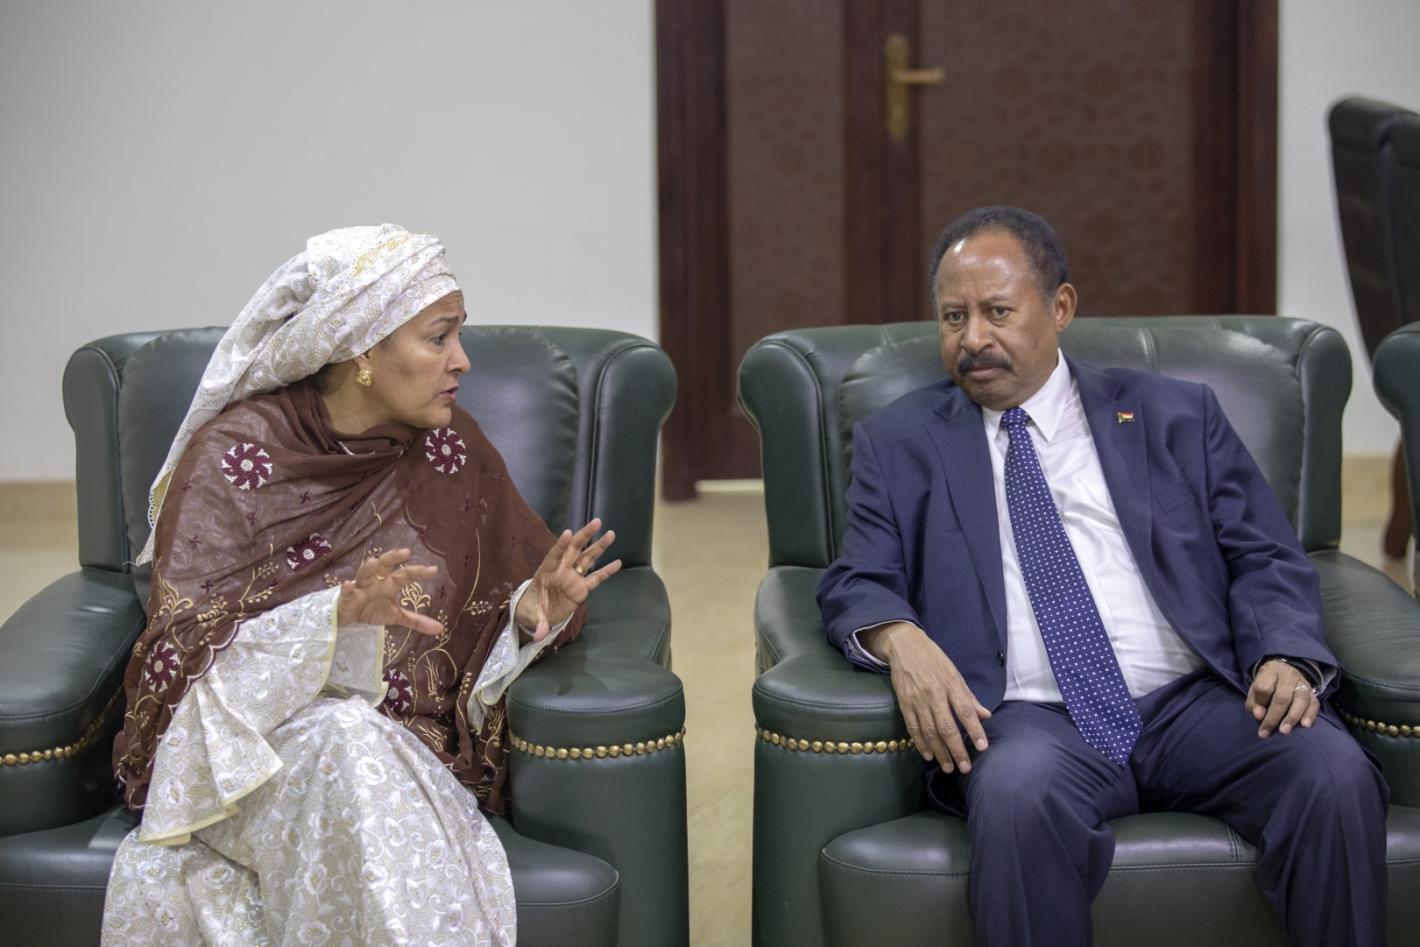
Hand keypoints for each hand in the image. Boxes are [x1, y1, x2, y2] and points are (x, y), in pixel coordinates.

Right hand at [338, 548, 443, 635]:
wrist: (349, 617)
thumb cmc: (373, 610)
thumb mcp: (396, 616)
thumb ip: (416, 620)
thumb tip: (440, 629)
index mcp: (389, 583)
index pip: (405, 574)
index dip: (419, 572)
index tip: (434, 570)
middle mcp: (376, 581)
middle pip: (384, 564)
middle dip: (393, 557)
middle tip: (406, 552)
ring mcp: (360, 587)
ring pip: (364, 574)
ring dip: (368, 568)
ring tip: (373, 562)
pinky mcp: (347, 598)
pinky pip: (346, 592)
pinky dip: (347, 588)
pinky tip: (348, 584)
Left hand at [515, 518, 621, 641]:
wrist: (538, 615)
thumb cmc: (530, 610)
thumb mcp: (531, 616)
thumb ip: (537, 622)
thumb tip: (539, 634)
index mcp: (545, 573)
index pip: (553, 556)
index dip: (560, 545)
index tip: (568, 533)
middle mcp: (561, 571)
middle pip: (574, 550)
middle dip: (584, 536)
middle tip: (596, 522)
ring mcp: (573, 578)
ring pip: (587, 559)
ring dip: (599, 546)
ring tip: (611, 534)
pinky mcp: (581, 588)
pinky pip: (595, 578)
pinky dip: (606, 571)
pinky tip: (617, 563)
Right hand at [863, 621, 991, 772]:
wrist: (905, 646)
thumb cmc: (934, 659)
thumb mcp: (955, 673)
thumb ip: (969, 697)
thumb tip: (985, 716)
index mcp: (951, 685)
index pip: (965, 711)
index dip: (974, 730)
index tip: (983, 747)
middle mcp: (935, 694)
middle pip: (947, 727)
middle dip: (957, 749)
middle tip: (965, 767)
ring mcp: (918, 700)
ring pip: (930, 731)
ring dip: (940, 752)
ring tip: (949, 767)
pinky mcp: (904, 704)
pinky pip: (913, 727)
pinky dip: (920, 743)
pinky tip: (928, 755)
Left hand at [1246, 658, 1318, 736]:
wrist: (1284, 672)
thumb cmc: (1267, 685)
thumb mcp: (1255, 690)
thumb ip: (1254, 702)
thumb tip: (1258, 715)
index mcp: (1270, 672)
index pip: (1264, 688)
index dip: (1260, 703)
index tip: (1257, 717)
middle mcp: (1288, 676)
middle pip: (1282, 697)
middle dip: (1275, 716)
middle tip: (1267, 732)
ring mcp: (1303, 683)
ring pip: (1301, 699)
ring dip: (1292, 717)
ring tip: (1284, 731)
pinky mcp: (1313, 692)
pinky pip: (1314, 704)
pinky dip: (1309, 715)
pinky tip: (1304, 725)